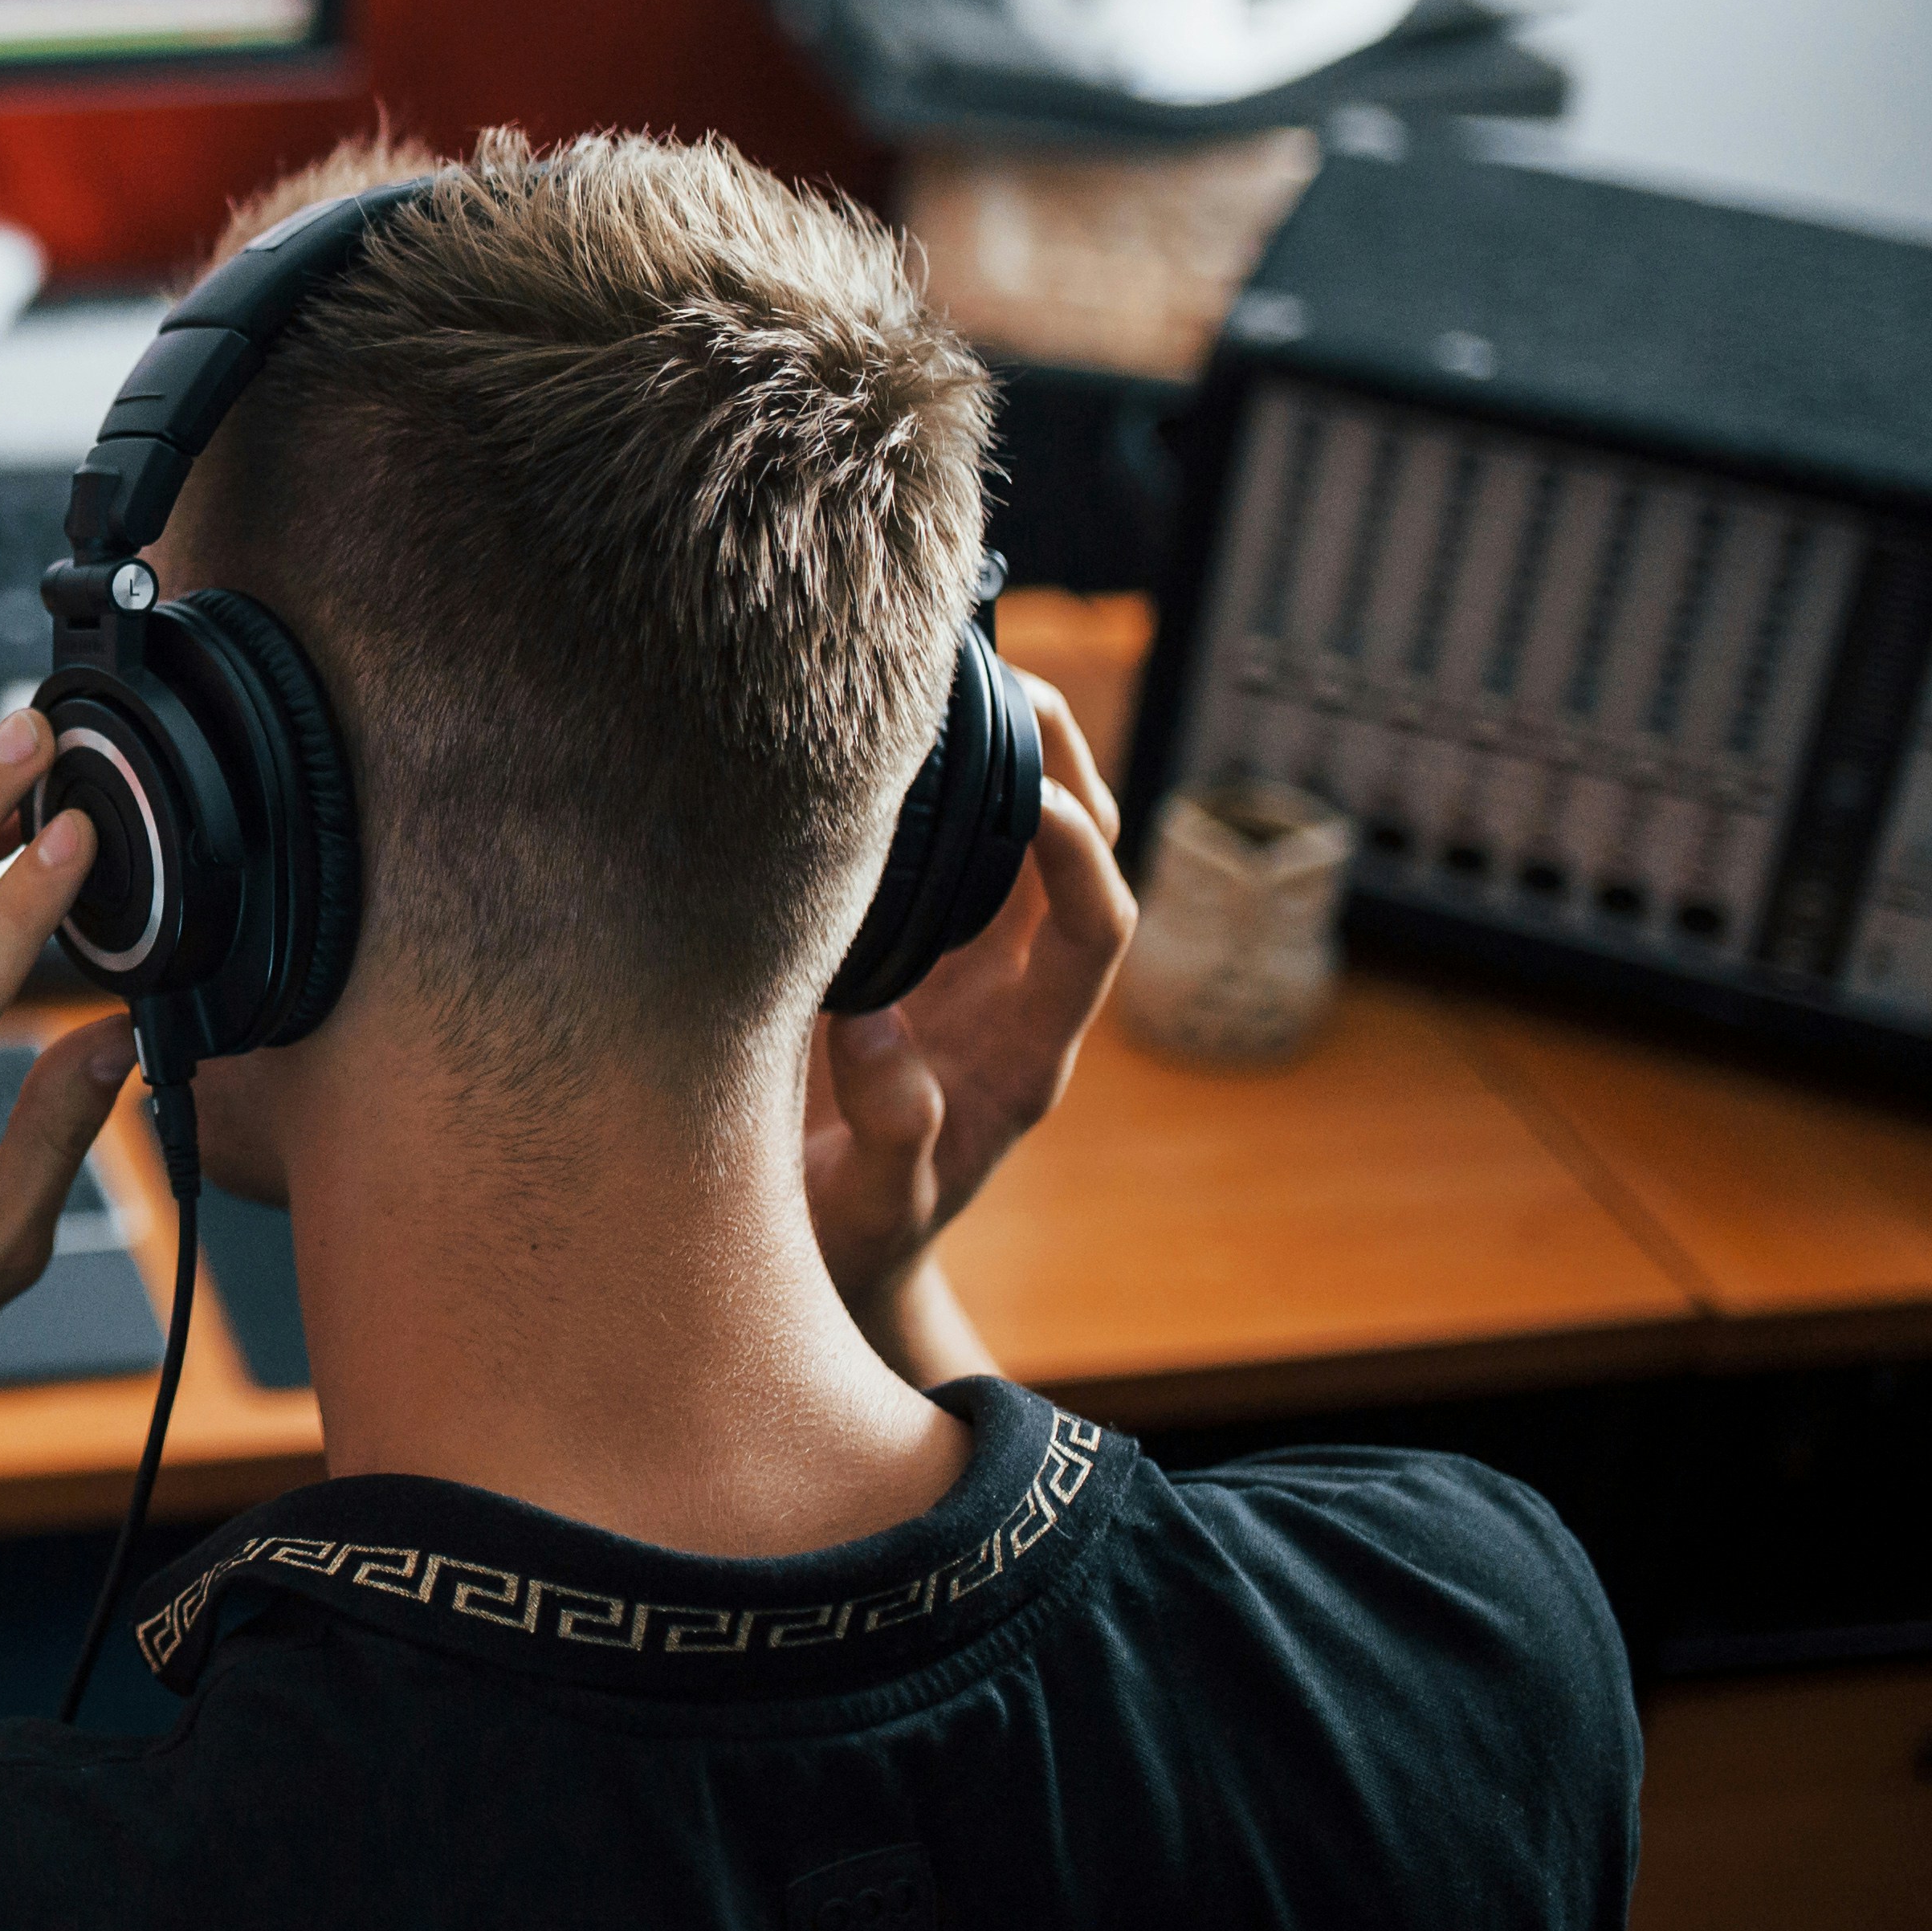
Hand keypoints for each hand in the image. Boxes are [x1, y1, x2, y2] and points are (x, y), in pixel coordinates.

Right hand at [802, 673, 1136, 1364]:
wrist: (835, 1255)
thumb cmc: (854, 1239)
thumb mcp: (870, 1209)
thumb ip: (894, 1138)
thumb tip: (885, 1044)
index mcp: (1031, 1052)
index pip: (1096, 929)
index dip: (1078, 858)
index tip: (1028, 798)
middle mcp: (1017, 993)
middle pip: (1082, 857)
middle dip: (1065, 764)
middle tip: (1007, 679)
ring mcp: (972, 967)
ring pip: (1022, 838)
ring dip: (1009, 756)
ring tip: (957, 675)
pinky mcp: (918, 951)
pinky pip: (951, 853)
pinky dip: (938, 788)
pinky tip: (885, 739)